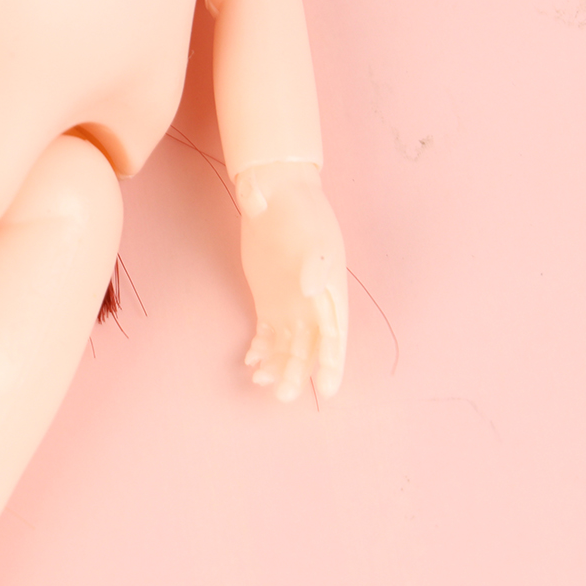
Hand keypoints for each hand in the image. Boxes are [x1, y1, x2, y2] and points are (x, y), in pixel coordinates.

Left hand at [236, 161, 347, 401]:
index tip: (326, 387)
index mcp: (330, 287)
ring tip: (260, 380)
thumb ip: (314, 258)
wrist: (276, 190)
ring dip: (278, 366)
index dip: (332, 361)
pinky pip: (268, 334)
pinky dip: (261, 350)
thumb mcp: (310, 228)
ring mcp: (291, 302)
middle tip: (282, 394)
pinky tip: (250, 361)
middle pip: (310, 346)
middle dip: (298, 372)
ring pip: (288, 345)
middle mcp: (313, 301)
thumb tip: (312, 287)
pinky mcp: (268, 300)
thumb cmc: (297, 207)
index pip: (335, 332)